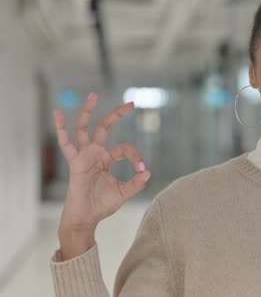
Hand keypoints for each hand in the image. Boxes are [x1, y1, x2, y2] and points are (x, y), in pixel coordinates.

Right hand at [54, 93, 150, 258]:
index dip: (136, 157)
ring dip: (88, 111)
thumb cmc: (102, 205)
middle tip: (131, 103)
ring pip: (84, 128)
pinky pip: (66, 143)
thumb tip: (148, 172)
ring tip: (93, 95)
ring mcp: (84, 156)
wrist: (87, 218)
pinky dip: (61, 128)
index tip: (142, 168)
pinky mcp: (75, 162)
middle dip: (117, 114)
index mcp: (107, 159)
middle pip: (105, 127)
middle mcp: (95, 153)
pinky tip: (58, 114)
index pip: (125, 149)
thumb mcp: (124, 193)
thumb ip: (136, 183)